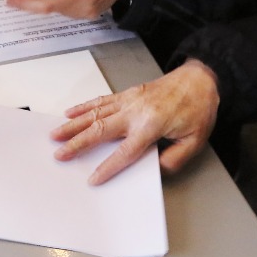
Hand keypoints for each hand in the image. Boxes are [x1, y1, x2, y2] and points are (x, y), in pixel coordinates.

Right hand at [51, 59, 220, 184]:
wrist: (200, 78)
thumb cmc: (198, 106)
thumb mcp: (196, 139)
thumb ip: (175, 158)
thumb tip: (157, 168)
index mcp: (151, 125)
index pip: (125, 151)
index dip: (108, 167)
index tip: (93, 178)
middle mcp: (135, 111)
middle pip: (100, 130)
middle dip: (77, 143)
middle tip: (60, 153)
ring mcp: (129, 99)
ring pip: (95, 113)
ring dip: (74, 124)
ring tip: (56, 133)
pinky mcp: (128, 93)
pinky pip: (101, 100)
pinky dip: (84, 106)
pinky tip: (71, 112)